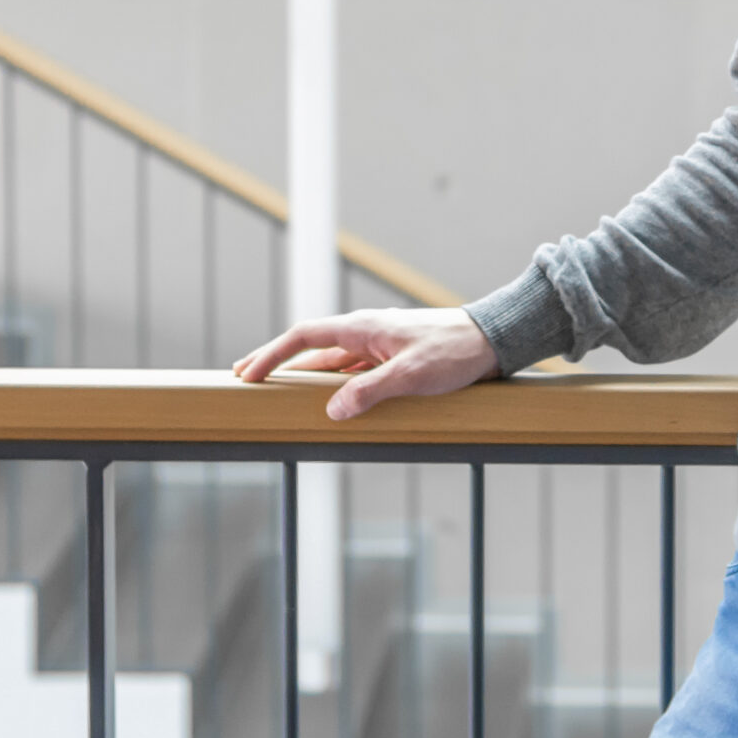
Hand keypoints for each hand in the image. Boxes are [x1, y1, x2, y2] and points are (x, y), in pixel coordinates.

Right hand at [231, 308, 500, 420]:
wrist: (491, 340)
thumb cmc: (454, 353)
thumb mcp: (411, 377)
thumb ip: (369, 392)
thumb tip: (331, 410)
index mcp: (362, 327)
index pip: (304, 336)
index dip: (272, 354)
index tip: (249, 373)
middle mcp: (365, 331)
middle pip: (310, 345)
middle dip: (276, 360)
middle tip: (246, 375)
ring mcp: (378, 343)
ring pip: (330, 359)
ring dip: (302, 371)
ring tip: (278, 386)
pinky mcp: (392, 356)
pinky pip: (351, 369)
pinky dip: (330, 380)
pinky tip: (327, 395)